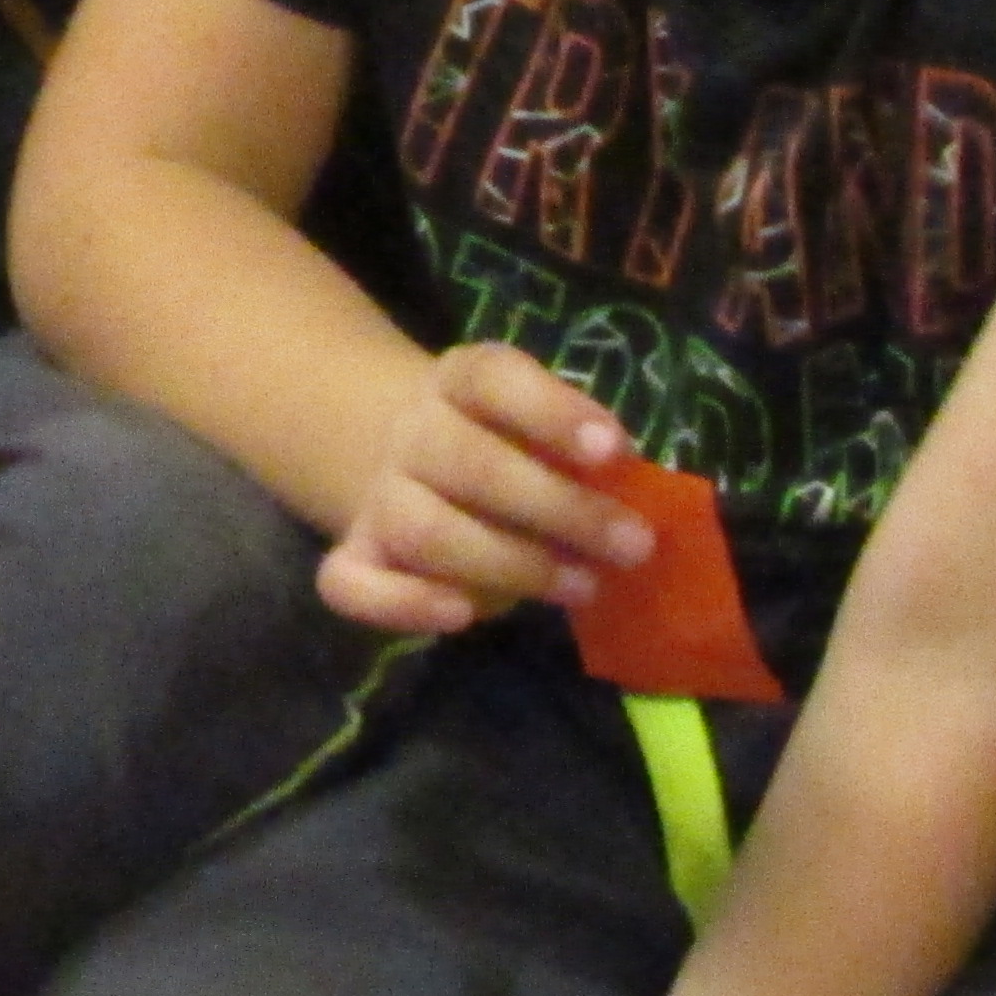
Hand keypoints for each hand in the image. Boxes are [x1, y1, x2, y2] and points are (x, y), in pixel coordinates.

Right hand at [318, 342, 657, 635]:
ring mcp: (377, 498)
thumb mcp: (539, 424)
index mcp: (458, 384)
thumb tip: (643, 492)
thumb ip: (581, 450)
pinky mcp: (354, 558)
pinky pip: (353, 584)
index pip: (493, 379)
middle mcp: (411, 434)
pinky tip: (459, 615)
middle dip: (559, 507)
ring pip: (423, 530)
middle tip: (633, 545)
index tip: (614, 450)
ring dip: (509, 564)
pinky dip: (402, 604)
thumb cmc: (502, 446)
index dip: (551, 411)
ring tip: (584, 587)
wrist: (400, 458)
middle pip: (467, 463)